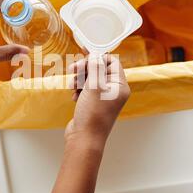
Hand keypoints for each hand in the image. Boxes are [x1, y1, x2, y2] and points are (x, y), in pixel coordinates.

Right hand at [44, 54, 129, 192]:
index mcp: (120, 86)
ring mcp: (104, 98)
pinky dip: (79, 90)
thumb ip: (95, 68)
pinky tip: (74, 96)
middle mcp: (114, 91)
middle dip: (85, 68)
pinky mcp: (94, 104)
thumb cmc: (93, 114)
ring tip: (72, 86)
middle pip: (99, 69)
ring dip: (80, 79)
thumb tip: (95, 54)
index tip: (83, 55)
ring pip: (91, 79)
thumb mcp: (94, 86)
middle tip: (73, 69)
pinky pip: (86, 89)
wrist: (84, 138)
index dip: (97, 58)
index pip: (112, 62)